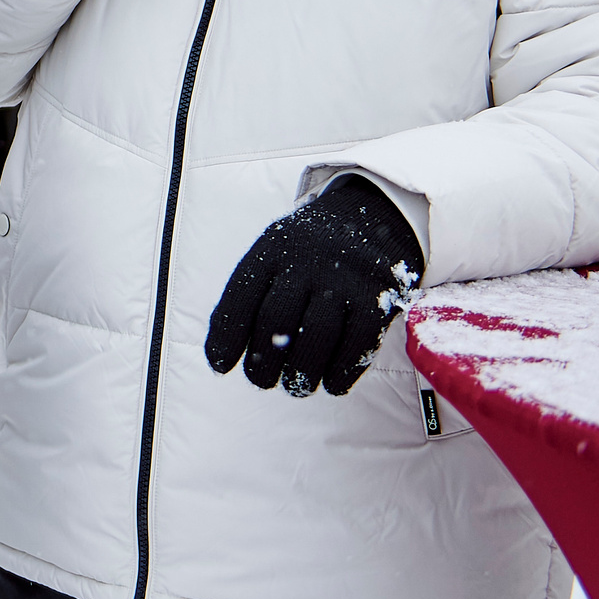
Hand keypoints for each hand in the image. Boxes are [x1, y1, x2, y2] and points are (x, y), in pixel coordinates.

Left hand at [204, 177, 424, 396]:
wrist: (373, 212)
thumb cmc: (311, 247)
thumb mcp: (275, 250)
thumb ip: (252, 292)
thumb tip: (221, 352)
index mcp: (272, 249)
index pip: (240, 297)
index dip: (226, 337)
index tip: (219, 365)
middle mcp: (306, 260)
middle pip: (276, 321)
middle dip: (262, 362)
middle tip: (261, 380)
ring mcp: (345, 278)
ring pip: (316, 335)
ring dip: (301, 372)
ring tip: (295, 386)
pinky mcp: (379, 296)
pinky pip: (359, 343)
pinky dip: (342, 371)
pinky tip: (331, 383)